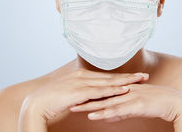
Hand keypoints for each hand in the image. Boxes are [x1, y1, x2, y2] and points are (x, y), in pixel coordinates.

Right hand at [18, 68, 148, 124]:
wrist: (36, 105)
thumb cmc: (51, 101)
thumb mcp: (69, 94)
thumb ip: (81, 93)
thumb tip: (91, 97)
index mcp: (81, 75)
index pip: (106, 76)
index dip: (121, 76)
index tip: (135, 76)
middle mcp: (83, 76)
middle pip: (111, 77)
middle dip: (129, 76)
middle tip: (145, 76)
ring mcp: (81, 83)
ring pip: (109, 82)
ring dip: (126, 81)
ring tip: (140, 80)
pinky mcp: (79, 92)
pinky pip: (100, 91)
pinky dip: (113, 90)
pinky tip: (125, 90)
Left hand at [68, 82, 181, 123]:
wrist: (176, 102)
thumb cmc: (156, 104)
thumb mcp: (134, 108)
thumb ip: (121, 110)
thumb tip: (107, 115)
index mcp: (123, 88)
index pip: (100, 90)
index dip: (85, 92)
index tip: (71, 94)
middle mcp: (124, 90)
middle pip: (99, 93)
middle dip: (82, 97)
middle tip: (66, 99)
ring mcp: (130, 96)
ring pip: (105, 102)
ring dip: (89, 105)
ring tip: (74, 108)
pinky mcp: (136, 104)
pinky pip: (118, 110)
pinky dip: (105, 113)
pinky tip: (95, 116)